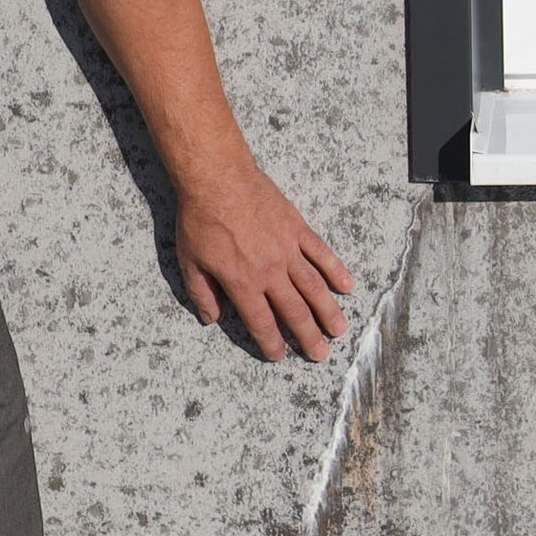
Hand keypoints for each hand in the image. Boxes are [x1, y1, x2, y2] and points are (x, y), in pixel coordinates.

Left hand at [171, 160, 354, 361]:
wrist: (218, 179)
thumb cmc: (200, 220)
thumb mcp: (189, 261)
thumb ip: (202, 293)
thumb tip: (211, 318)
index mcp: (243, 282)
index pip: (261, 321)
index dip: (271, 342)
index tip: (279, 356)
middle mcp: (270, 271)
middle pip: (294, 311)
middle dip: (308, 336)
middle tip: (320, 354)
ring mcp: (287, 249)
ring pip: (313, 287)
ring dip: (327, 311)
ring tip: (339, 330)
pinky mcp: (297, 229)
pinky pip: (320, 253)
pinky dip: (335, 270)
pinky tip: (346, 286)